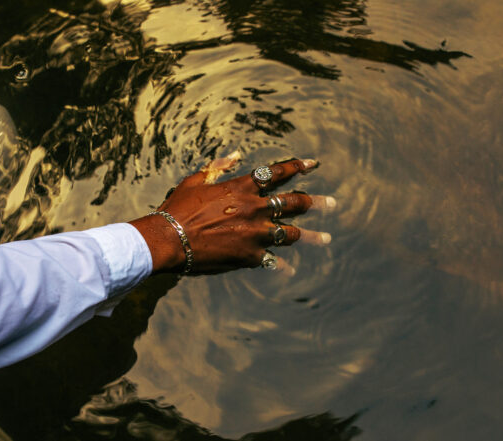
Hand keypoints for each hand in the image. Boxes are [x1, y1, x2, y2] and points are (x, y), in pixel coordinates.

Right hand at [130, 157, 333, 273]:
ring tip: (327, 238)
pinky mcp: (250, 256)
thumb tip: (235, 154)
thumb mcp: (195, 180)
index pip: (277, 173)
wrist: (170, 240)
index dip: (297, 166)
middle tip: (332, 203)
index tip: (313, 164)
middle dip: (315, 202)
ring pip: (292, 233)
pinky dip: (282, 267)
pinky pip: (274, 261)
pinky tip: (291, 271)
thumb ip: (218, 166)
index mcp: (242, 187)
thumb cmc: (179, 208)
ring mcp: (255, 234)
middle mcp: (255, 208)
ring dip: (311, 236)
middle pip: (294, 203)